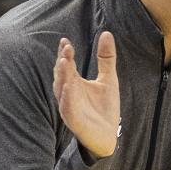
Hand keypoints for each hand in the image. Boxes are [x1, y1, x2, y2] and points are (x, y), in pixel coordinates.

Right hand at [52, 31, 118, 158]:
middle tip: (66, 48)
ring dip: (62, 76)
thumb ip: (106, 58)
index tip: (65, 41)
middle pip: (61, 75)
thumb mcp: (108, 79)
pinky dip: (67, 97)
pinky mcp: (74, 120)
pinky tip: (70, 86)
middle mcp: (68, 94)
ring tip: (63, 62)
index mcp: (74, 83)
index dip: (64, 53)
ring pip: (62, 90)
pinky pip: (68, 107)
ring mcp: (69, 107)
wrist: (108, 136)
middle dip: (63, 61)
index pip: (66, 65)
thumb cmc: (104, 109)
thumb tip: (107, 33)